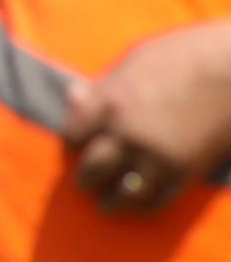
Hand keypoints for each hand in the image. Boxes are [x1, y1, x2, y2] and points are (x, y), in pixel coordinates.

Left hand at [63, 23, 230, 213]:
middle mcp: (128, 134)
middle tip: (86, 182)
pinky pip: (158, 199)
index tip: (79, 144)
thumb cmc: (188, 54)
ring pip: (123, 192)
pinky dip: (145, 206)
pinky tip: (140, 206)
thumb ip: (104, 85)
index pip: (74, 134)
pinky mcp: (187, 171)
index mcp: (111, 102)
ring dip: (111, 200)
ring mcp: (158, 156)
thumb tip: (72, 96)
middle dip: (86, 177)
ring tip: (107, 204)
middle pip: (92, 169)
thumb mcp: (137, 60)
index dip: (75, 140)